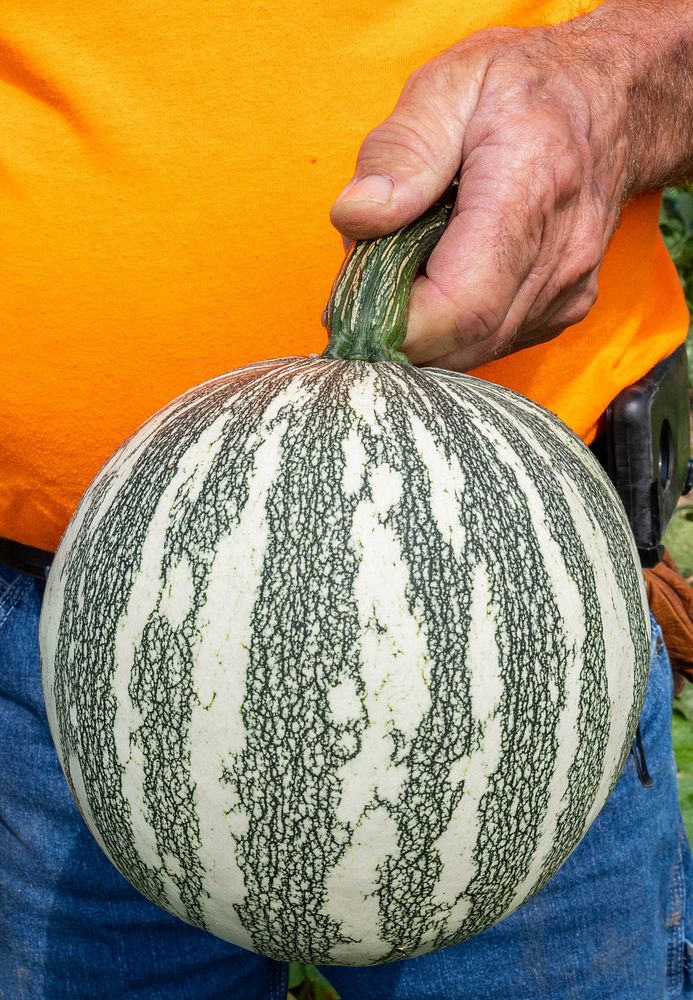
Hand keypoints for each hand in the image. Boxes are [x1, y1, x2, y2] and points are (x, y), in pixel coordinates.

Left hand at [329, 2, 691, 369]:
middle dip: (397, 328)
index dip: (395, 324)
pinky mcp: (560, 311)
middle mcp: (558, 257)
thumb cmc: (522, 88)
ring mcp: (565, 293)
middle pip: (459, 345)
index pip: (460, 308)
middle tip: (367, 277)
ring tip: (409, 262)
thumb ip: (402, 151)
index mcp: (528, 192)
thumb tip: (357, 217)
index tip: (353, 299)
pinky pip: (489, 342)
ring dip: (423, 327)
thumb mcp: (450, 84)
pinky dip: (451, 325)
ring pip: (470, 353)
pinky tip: (445, 272)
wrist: (610, 103)